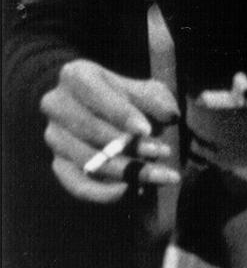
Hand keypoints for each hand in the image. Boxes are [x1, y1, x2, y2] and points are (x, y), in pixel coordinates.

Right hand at [41, 57, 179, 203]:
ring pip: (87, 160)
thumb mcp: (142, 88)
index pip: (95, 94)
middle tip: (161, 152)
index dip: (120, 113)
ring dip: (126, 169)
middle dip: (128, 144)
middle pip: (89, 130)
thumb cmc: (125, 95)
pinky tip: (130, 190)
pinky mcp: (58, 163)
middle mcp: (57, 105)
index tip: (146, 129)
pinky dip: (103, 192)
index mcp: (76, 75)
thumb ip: (156, 99)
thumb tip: (170, 116)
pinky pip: (77, 184)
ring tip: (159, 173)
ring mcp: (54, 137)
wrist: (96, 107)